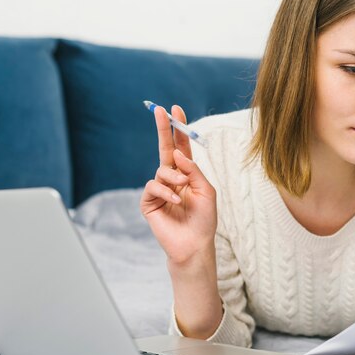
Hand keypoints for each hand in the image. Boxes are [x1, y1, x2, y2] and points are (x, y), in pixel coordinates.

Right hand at [140, 105, 216, 264]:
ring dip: (173, 176)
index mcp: (186, 174)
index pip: (181, 147)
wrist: (194, 244)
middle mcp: (172, 178)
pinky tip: (175, 200)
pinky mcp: (149, 202)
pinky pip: (153, 186)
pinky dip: (165, 190)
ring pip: (161, 169)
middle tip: (160, 110)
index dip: (178, 129)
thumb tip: (178, 155)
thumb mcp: (206, 191)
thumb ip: (193, 171)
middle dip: (163, 129)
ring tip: (183, 188)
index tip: (175, 109)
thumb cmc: (204, 220)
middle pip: (165, 149)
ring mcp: (159, 189)